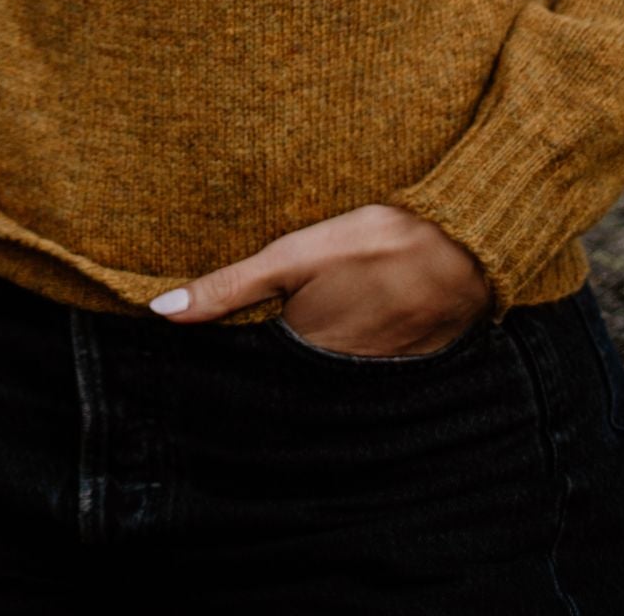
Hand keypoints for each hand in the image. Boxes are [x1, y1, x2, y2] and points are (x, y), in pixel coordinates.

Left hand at [148, 204, 490, 354]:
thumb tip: (161, 313)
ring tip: (321, 308)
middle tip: (282, 309)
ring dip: (315, 346)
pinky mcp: (402, 366)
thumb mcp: (294, 256)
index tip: (219, 334)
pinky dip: (353, 342)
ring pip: (325, 365)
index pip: (255, 362)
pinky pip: (363, 362)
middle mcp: (333, 377)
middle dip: (277, 347)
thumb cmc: (374, 244)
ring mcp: (371, 376)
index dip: (237, 347)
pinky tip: (355, 312)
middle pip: (289, 365)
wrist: (462, 249)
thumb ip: (229, 287)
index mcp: (301, 352)